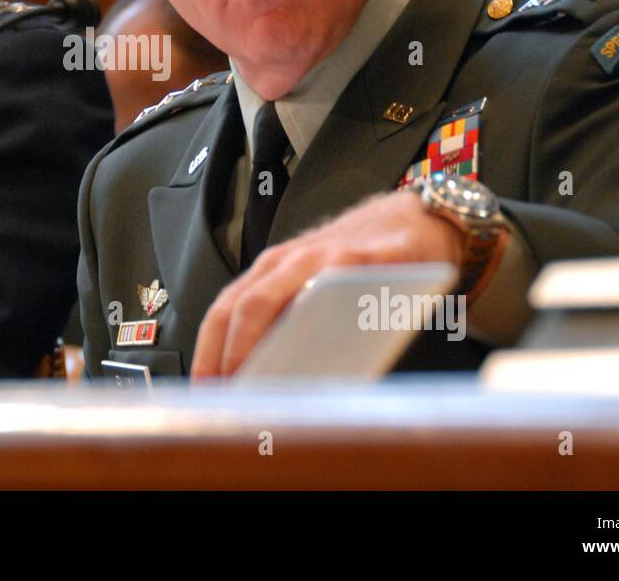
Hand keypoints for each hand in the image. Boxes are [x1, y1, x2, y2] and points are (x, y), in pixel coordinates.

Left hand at [190, 188, 464, 378]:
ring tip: (256, 388)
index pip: (223, 314)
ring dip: (258, 345)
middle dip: (227, 355)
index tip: (204, 393)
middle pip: (240, 309)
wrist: (415, 220)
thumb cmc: (360, 262)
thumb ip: (292, 325)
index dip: (208, 355)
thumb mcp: (317, 290)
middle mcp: (286, 263)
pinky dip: (317, 324)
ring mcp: (320, 259)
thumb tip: (266, 389)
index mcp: (269, 274)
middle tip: (228, 398)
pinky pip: (331, 291)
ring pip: (270, 300)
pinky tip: (315, 357)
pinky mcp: (360, 260)